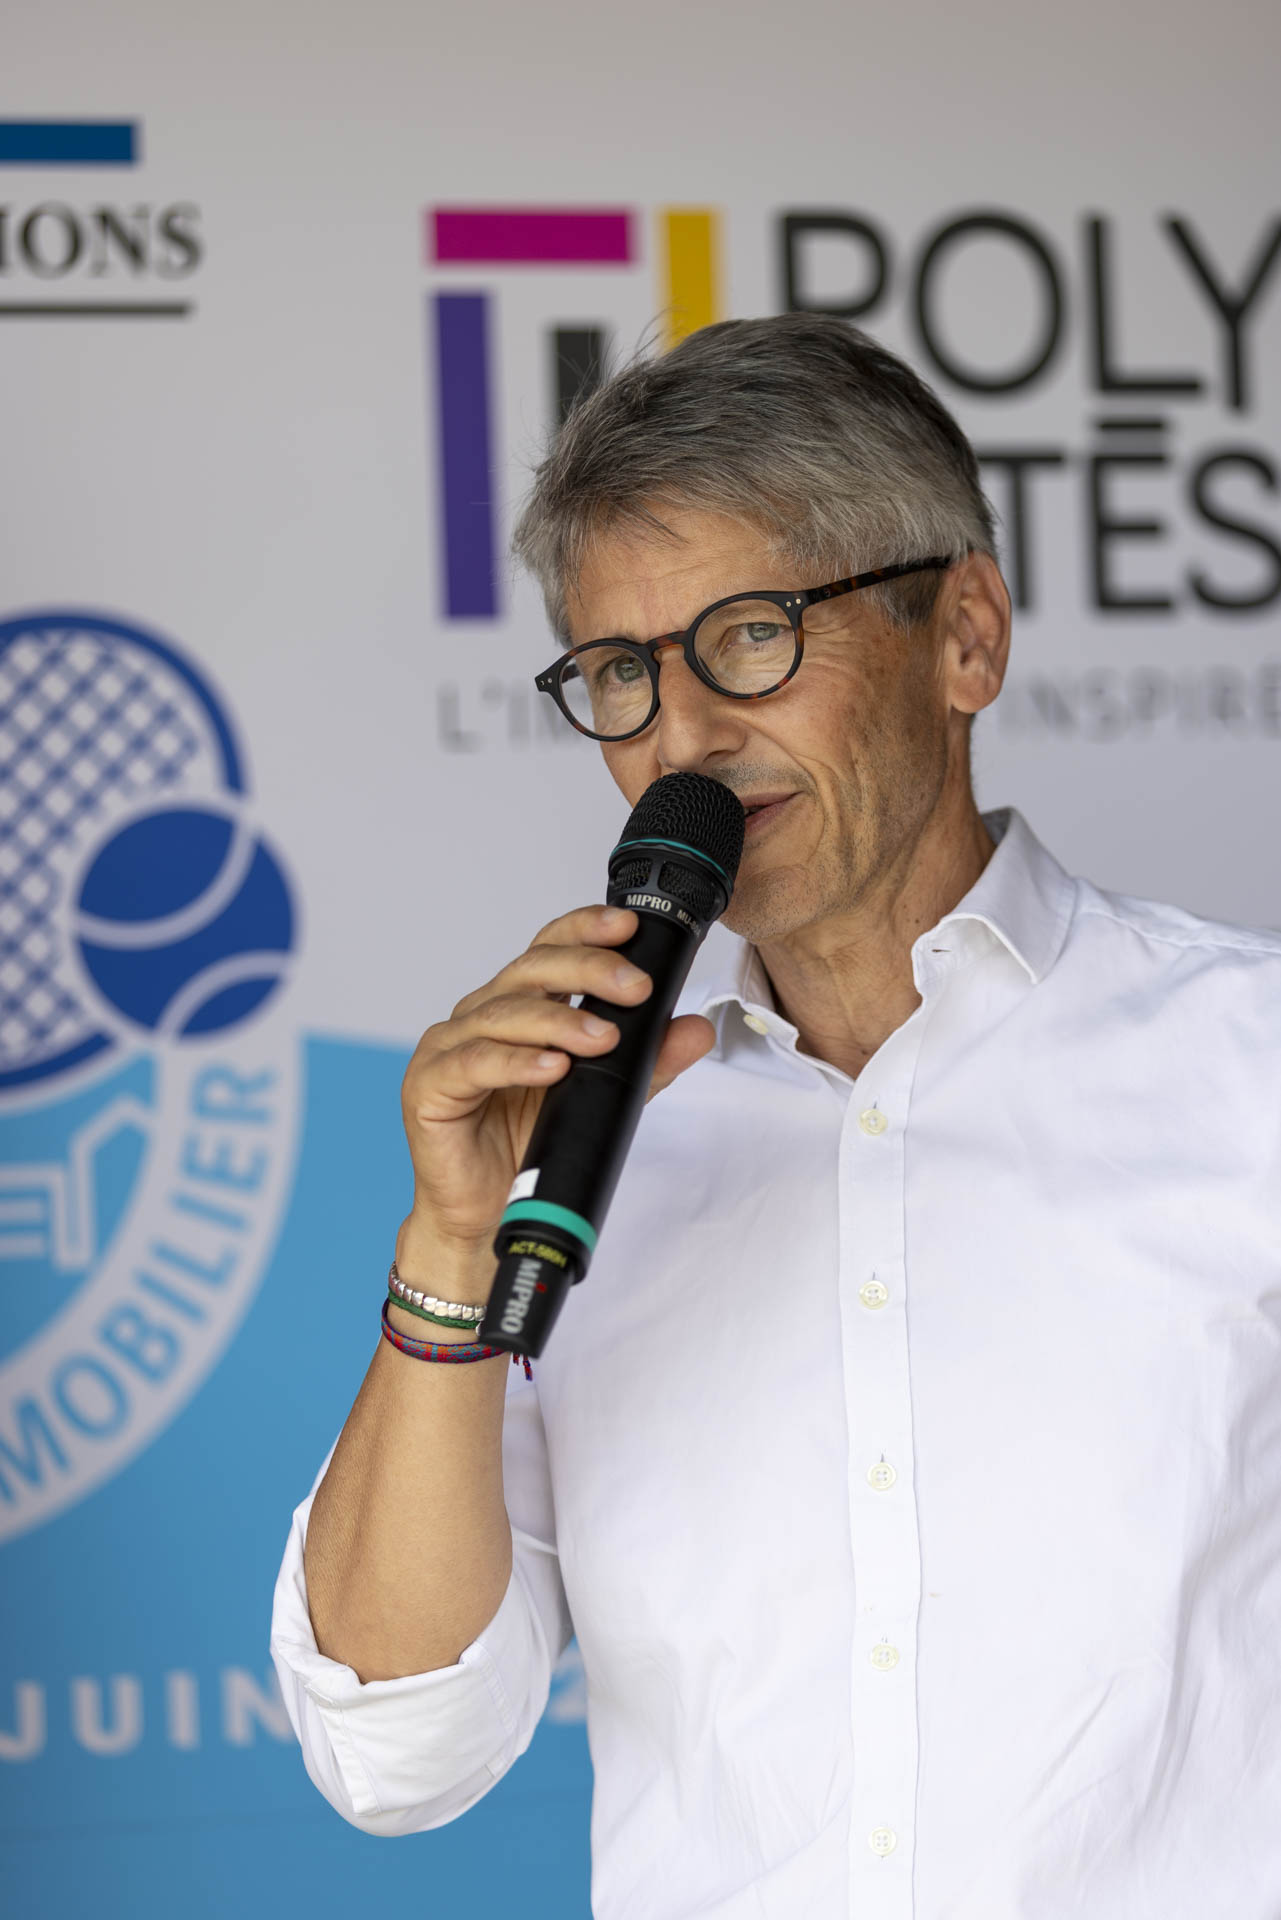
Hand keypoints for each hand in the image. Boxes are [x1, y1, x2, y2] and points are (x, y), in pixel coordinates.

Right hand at [399, 905, 714, 1259]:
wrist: (486, 1215)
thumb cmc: (531, 1146)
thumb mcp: (601, 1095)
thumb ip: (646, 1061)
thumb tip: (697, 1029)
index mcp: (517, 1006)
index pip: (549, 949)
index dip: (584, 930)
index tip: (628, 928)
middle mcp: (480, 1015)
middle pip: (531, 971)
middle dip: (587, 971)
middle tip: (635, 987)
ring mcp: (449, 1047)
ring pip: (504, 1014)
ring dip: (559, 1023)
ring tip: (603, 1038)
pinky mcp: (428, 1086)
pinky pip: (473, 1063)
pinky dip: (516, 1062)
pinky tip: (551, 1067)